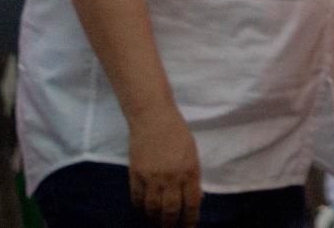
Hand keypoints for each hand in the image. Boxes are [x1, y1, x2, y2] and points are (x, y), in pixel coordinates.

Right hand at [127, 108, 200, 226]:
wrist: (152, 117)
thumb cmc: (177, 133)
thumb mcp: (192, 155)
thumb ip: (194, 178)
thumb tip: (197, 198)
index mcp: (190, 171)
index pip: (192, 204)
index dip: (190, 220)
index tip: (189, 227)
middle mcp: (172, 177)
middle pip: (171, 210)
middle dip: (171, 224)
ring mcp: (152, 177)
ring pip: (153, 208)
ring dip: (155, 220)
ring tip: (157, 223)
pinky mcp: (136, 174)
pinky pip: (137, 198)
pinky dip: (140, 208)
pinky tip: (144, 211)